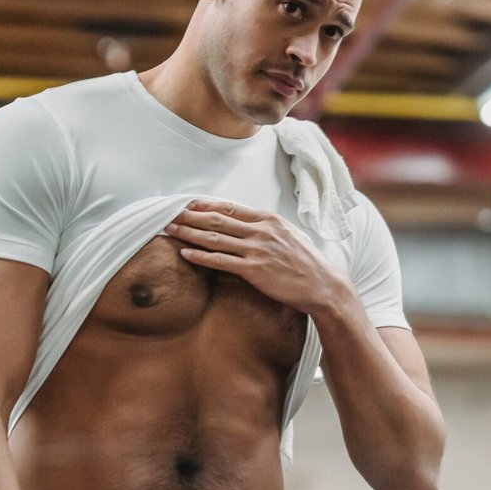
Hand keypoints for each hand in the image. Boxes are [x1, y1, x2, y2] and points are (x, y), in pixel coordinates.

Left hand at [165, 199, 347, 313]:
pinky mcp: (255, 270)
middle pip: (217, 220)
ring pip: (215, 238)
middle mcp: (261, 231)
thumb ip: (268, 227)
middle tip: (169, 214)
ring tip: (171, 230)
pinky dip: (201, 256)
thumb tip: (250, 222)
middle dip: (190, 217)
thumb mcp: (290, 235)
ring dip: (189, 233)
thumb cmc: (307, 262)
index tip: (187, 204)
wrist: (322, 285)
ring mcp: (257, 250)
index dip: (205, 205)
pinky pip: (222, 262)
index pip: (230, 208)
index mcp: (269, 220)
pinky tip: (186, 253)